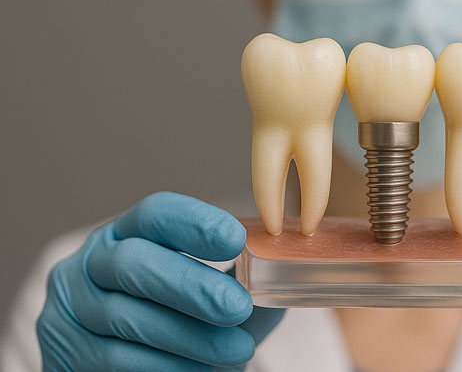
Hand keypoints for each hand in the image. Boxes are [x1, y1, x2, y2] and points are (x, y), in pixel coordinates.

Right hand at [37, 192, 283, 370]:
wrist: (126, 365)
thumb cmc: (176, 319)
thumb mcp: (207, 290)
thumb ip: (242, 280)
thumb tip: (288, 271)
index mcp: (128, 232)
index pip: (155, 214)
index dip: (195, 223)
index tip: (236, 239)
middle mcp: (91, 262)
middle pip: (134, 263)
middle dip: (191, 286)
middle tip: (238, 307)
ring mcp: (71, 308)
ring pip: (127, 319)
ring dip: (189, 337)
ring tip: (237, 350)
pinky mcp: (63, 352)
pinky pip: (115, 361)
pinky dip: (166, 366)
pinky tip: (202, 369)